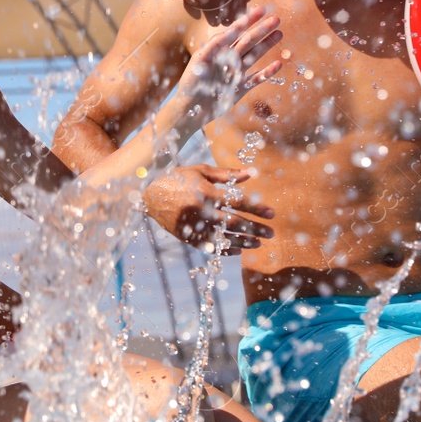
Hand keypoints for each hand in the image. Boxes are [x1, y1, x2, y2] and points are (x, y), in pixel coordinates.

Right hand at [143, 164, 274, 251]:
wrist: (148, 195)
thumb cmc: (178, 179)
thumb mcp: (201, 171)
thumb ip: (227, 174)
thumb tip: (252, 173)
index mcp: (206, 192)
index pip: (238, 202)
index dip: (256, 208)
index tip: (272, 214)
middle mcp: (201, 211)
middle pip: (234, 223)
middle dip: (255, 229)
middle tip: (271, 233)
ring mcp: (193, 226)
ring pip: (223, 238)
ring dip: (244, 242)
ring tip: (258, 244)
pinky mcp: (187, 237)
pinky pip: (210, 247)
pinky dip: (225, 250)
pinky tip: (238, 250)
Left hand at [176, 3, 282, 117]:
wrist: (190, 109)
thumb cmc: (191, 83)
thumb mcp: (199, 61)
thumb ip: (214, 46)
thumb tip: (229, 32)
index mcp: (218, 50)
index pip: (236, 31)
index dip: (248, 20)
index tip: (261, 9)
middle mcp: (229, 59)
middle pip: (248, 41)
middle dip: (261, 30)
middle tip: (276, 19)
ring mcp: (237, 73)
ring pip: (255, 56)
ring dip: (267, 45)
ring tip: (279, 33)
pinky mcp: (241, 88)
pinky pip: (257, 79)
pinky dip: (267, 72)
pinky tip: (278, 64)